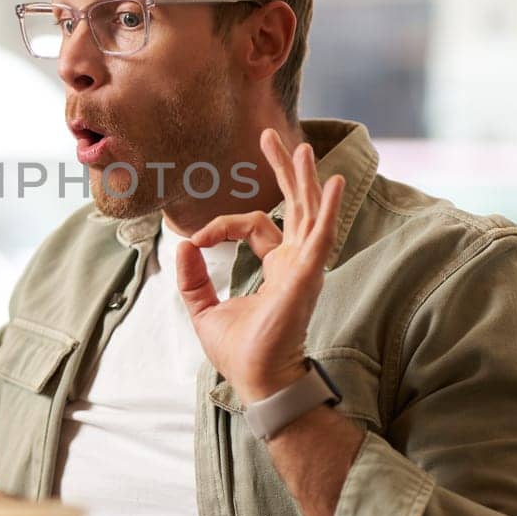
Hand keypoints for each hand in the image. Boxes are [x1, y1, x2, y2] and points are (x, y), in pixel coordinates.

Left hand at [175, 129, 345, 402]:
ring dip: (305, 178)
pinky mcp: (308, 275)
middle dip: (283, 170)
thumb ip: (193, 278)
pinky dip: (329, 208)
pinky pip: (322, 235)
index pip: (254, 225)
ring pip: (308, 211)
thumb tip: (182, 246)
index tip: (196, 239)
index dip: (221, 225)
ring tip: (304, 148)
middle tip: (270, 135)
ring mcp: (305, 266)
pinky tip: (334, 183)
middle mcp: (295, 261)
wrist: (258, 380)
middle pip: (293, 205)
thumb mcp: (204, 309)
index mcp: (276, 266)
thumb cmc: (240, 352)